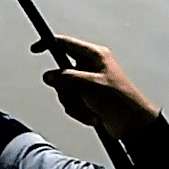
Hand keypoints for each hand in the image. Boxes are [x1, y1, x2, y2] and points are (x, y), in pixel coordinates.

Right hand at [39, 35, 159, 139]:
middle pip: (61, 72)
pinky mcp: (87, 97)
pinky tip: (91, 115)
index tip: (35, 50)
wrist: (134, 125)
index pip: (65, 43)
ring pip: (64, 89)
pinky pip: (70, 101)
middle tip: (76, 95)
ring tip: (88, 109)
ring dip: (73, 103)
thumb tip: (50, 76)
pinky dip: (78, 110)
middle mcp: (90, 67)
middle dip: (66, 89)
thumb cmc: (121, 100)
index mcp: (95, 56)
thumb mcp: (91, 84)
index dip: (48, 44)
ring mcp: (87, 83)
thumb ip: (67, 78)